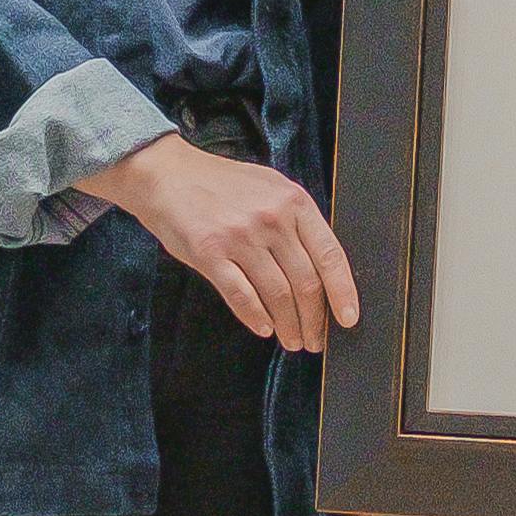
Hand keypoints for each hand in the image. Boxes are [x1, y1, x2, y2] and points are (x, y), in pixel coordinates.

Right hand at [81, 135, 361, 352]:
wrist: (167, 175)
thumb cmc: (221, 185)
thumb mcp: (270, 188)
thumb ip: (297, 221)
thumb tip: (323, 268)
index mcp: (294, 202)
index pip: (330, 255)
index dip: (343, 293)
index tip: (348, 320)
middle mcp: (271, 219)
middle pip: (306, 282)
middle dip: (314, 320)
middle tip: (315, 341)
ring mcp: (240, 236)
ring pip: (277, 295)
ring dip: (288, 325)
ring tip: (291, 340)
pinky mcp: (210, 253)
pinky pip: (241, 295)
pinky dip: (255, 317)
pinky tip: (263, 328)